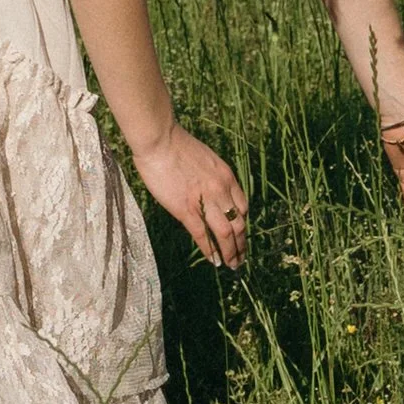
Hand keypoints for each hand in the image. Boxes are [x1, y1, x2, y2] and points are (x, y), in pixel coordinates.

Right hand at [135, 124, 248, 267]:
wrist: (160, 139)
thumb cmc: (176, 145)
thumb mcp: (205, 158)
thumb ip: (211, 177)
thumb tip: (209, 191)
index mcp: (226, 176)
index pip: (243, 206)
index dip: (242, 223)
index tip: (240, 233)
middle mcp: (221, 191)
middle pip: (239, 223)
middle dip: (242, 243)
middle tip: (241, 257)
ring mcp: (205, 201)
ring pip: (226, 234)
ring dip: (231, 252)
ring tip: (232, 264)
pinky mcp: (187, 210)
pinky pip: (203, 235)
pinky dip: (211, 250)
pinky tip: (214, 260)